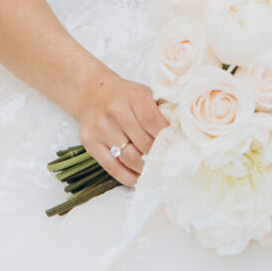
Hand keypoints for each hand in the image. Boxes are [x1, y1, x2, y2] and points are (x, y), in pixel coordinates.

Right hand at [78, 73, 165, 187]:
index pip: (153, 121)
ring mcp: (100, 127)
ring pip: (129, 157)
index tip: (175, 147)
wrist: (92, 92)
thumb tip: (182, 134)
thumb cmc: (124, 96)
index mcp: (133, 96)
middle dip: (157, 155)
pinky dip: (127, 177)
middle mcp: (115, 110)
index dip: (166, 138)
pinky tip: (138, 178)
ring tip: (154, 170)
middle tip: (167, 162)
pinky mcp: (89, 141)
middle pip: (143, 143)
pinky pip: (111, 166)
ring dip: (144, 168)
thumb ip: (161, 111)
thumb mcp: (144, 94)